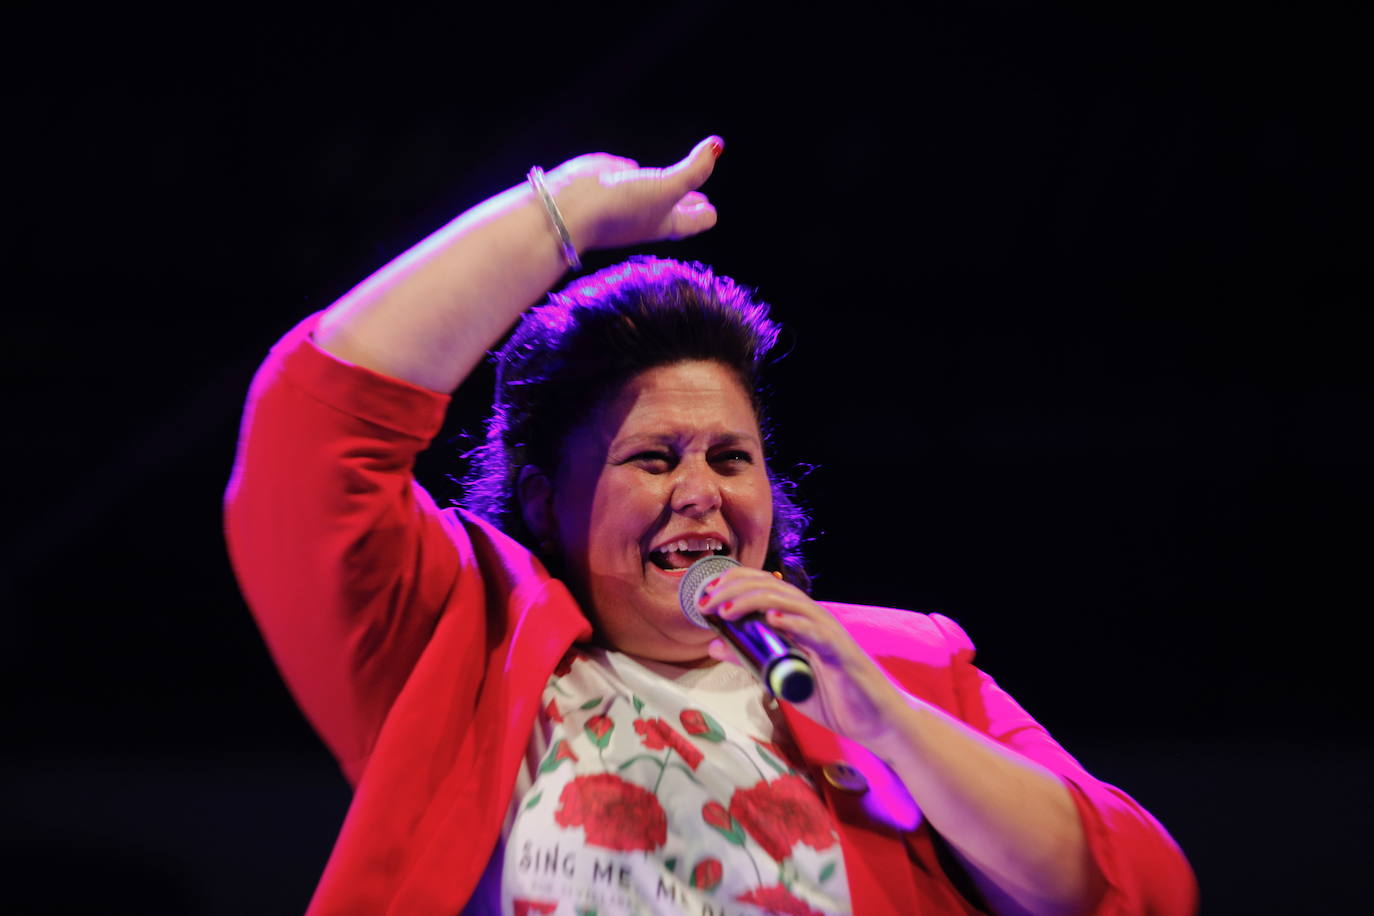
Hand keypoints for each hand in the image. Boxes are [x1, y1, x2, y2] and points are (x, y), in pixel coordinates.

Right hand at [546, 136, 722, 252]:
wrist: (568, 209)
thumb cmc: (621, 207)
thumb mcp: (665, 190)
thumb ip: (693, 171)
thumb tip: (717, 147)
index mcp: (665, 223)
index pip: (695, 222)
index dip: (705, 215)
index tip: (711, 210)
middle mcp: (645, 214)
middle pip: (673, 210)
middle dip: (687, 203)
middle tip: (699, 200)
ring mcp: (623, 199)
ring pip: (648, 191)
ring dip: (660, 187)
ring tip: (668, 184)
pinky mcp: (602, 182)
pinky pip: (621, 173)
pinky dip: (626, 170)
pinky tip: (629, 169)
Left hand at [701, 567, 906, 744]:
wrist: (875, 720)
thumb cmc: (832, 697)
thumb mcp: (779, 678)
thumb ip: (750, 660)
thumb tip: (713, 645)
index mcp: (798, 620)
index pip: (763, 587)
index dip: (732, 584)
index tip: (704, 597)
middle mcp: (812, 618)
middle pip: (771, 586)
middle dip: (734, 589)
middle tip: (706, 602)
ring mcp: (827, 632)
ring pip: (789, 602)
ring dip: (754, 601)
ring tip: (727, 610)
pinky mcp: (839, 651)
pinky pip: (815, 631)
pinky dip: (793, 623)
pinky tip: (772, 620)